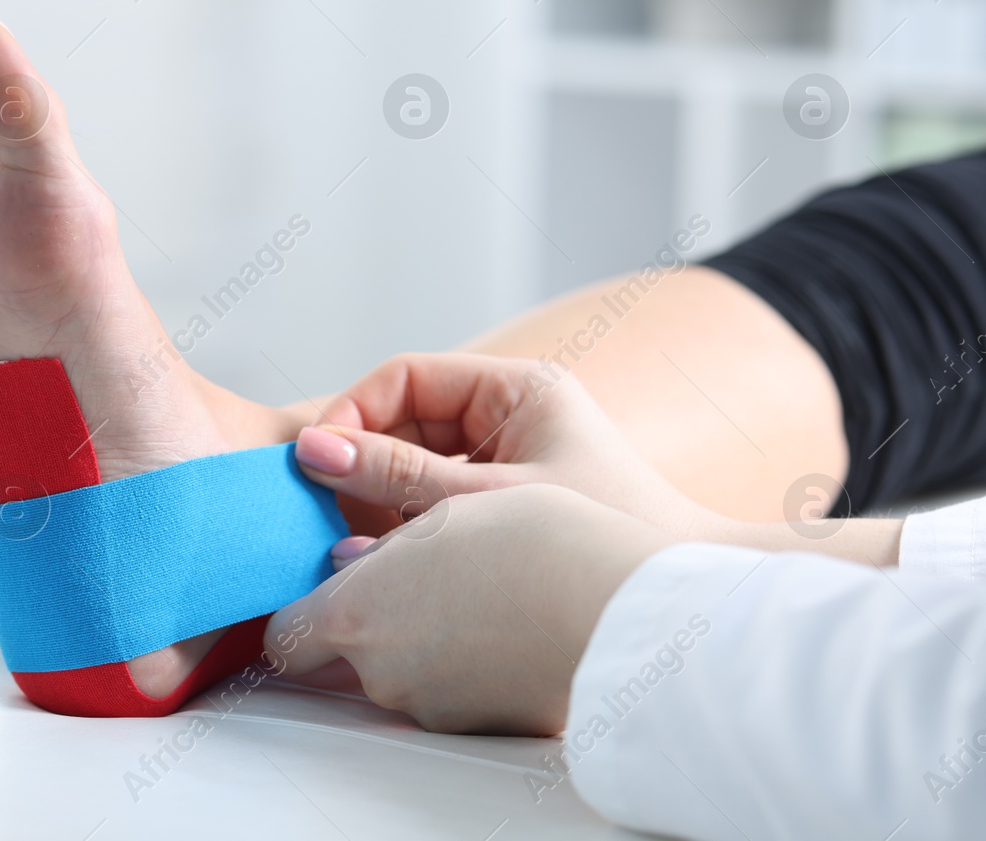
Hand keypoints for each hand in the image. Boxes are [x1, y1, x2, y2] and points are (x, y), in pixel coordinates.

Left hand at [263, 485, 672, 733]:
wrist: (616, 603)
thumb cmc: (530, 542)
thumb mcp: (440, 517)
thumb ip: (380, 552)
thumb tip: (349, 567)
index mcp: (355, 614)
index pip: (285, 638)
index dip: (300, 617)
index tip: (320, 595)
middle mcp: (381, 672)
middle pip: (344, 659)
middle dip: (367, 628)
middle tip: (413, 585)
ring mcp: (430, 707)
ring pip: (401, 675)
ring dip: (421, 645)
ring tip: (475, 597)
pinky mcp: (480, 729)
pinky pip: (451, 694)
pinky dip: (464, 669)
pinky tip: (503, 631)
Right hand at [296, 353, 718, 541]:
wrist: (672, 607)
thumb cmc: (603, 538)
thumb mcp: (484, 504)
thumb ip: (399, 476)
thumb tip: (313, 450)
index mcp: (516, 390)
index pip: (406, 379)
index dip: (354, 413)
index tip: (316, 459)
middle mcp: (508, 418)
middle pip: (404, 424)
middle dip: (361, 466)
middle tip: (323, 511)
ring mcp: (505, 463)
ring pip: (413, 469)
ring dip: (379, 503)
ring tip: (351, 544)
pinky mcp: (501, 509)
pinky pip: (433, 505)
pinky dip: (405, 529)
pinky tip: (385, 563)